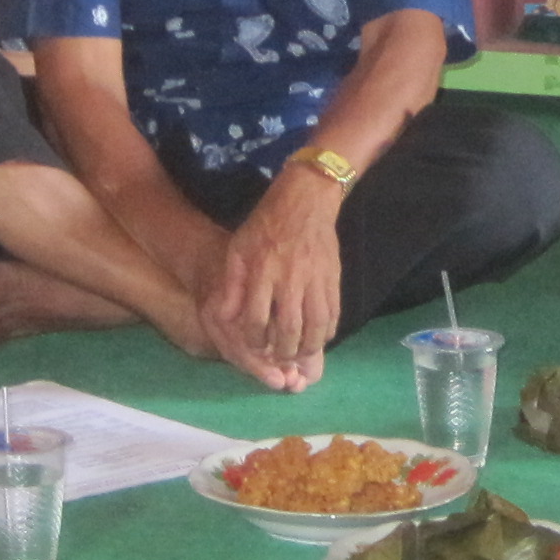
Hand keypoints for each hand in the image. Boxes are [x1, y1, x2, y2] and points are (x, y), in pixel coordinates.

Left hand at [208, 168, 341, 390]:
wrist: (306, 200)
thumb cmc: (266, 225)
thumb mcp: (238, 248)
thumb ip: (232, 285)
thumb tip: (226, 317)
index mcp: (263, 271)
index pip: (256, 318)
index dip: (254, 340)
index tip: (255, 347)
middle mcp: (290, 278)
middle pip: (288, 328)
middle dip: (283, 351)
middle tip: (279, 360)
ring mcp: (315, 279)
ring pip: (315, 326)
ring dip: (307, 347)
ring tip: (299, 355)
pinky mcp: (333, 278)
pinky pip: (333, 314)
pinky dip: (327, 332)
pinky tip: (319, 339)